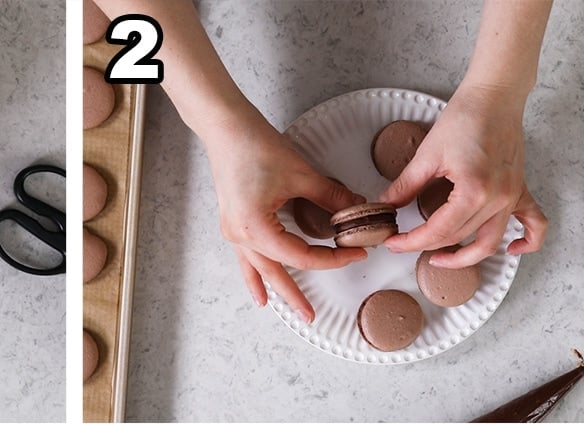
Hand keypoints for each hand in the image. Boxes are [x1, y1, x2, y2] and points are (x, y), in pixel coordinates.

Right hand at [203, 113, 367, 322]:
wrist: (225, 127)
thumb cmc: (254, 146)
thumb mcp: (301, 174)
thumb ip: (332, 197)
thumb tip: (358, 209)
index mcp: (255, 228)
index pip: (302, 255)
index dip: (332, 258)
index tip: (356, 252)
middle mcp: (240, 235)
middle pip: (276, 272)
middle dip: (295, 295)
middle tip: (312, 316)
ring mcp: (233, 230)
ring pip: (258, 268)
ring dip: (275, 288)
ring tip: (287, 309)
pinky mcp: (233, 221)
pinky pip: (245, 257)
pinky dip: (254, 274)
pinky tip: (258, 290)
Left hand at [379, 84, 547, 267]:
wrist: (494, 97)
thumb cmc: (464, 118)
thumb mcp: (427, 155)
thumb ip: (406, 186)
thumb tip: (386, 205)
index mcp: (474, 192)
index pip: (438, 231)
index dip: (411, 241)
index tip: (393, 242)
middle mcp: (498, 199)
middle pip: (460, 238)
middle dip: (428, 246)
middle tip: (404, 244)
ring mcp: (513, 196)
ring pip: (491, 241)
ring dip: (466, 256)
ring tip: (439, 258)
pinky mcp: (521, 189)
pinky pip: (534, 224)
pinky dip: (527, 242)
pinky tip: (512, 250)